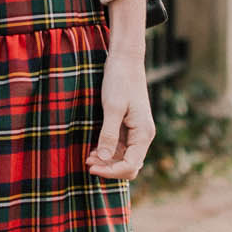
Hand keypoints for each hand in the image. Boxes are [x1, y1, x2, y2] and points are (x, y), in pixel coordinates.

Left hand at [88, 13, 154, 182]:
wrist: (125, 60)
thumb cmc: (120, 81)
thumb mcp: (112, 108)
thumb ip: (109, 135)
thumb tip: (104, 159)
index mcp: (143, 133)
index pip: (131, 165)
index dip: (111, 171)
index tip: (90, 166)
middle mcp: (143, 136)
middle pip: (130, 166)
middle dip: (109, 168)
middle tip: (87, 162)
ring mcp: (137, 132)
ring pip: (124, 158)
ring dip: (107, 162)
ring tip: (88, 157)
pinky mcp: (129, 127)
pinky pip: (121, 148)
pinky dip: (108, 152)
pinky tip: (93, 149)